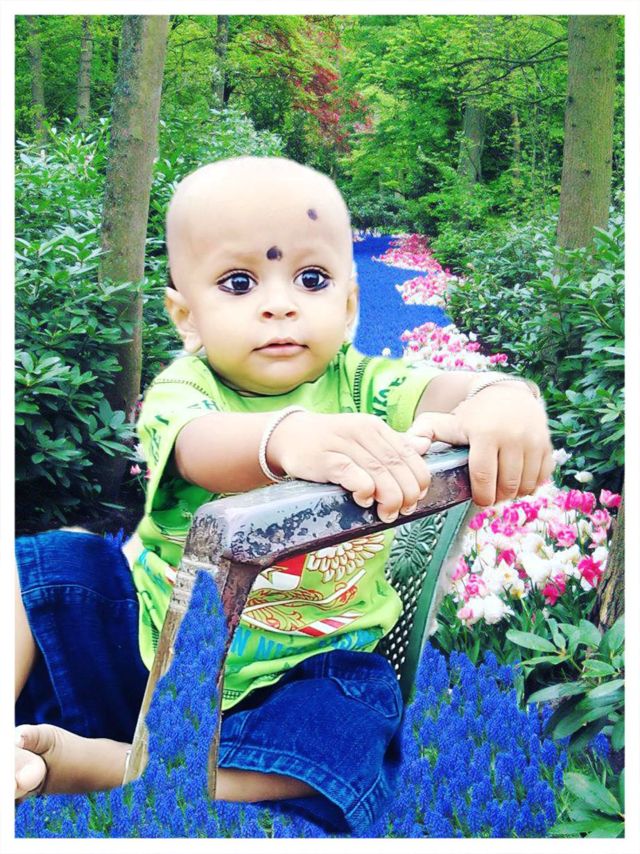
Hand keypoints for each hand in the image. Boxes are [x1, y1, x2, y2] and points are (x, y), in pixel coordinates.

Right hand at [267, 412, 432, 522]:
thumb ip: (393, 444)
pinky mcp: (326, 459)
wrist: (289, 436)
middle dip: (406, 493)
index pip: (409, 453)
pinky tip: (364, 501)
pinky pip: (353, 475)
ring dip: (389, 498)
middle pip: (396, 466)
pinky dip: (365, 491)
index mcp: (376, 427)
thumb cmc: (330, 442)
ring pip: (379, 473)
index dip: (419, 478)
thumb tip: (425, 445)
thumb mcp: (363, 437)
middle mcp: (362, 431)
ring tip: (387, 513)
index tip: (419, 496)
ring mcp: (344, 444)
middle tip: (404, 510)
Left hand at [408, 382, 553, 506]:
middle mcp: (513, 436)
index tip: (478, 500)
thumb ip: (423, 432)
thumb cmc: (471, 415)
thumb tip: (409, 448)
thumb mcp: (445, 421)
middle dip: (497, 497)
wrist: (506, 394)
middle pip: (507, 485)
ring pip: (526, 485)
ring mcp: (534, 441)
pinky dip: (531, 485)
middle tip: (490, 496)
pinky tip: (518, 480)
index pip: (484, 478)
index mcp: (485, 434)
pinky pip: (542, 478)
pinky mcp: (547, 445)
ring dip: (514, 494)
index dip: (481, 496)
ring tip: (502, 489)